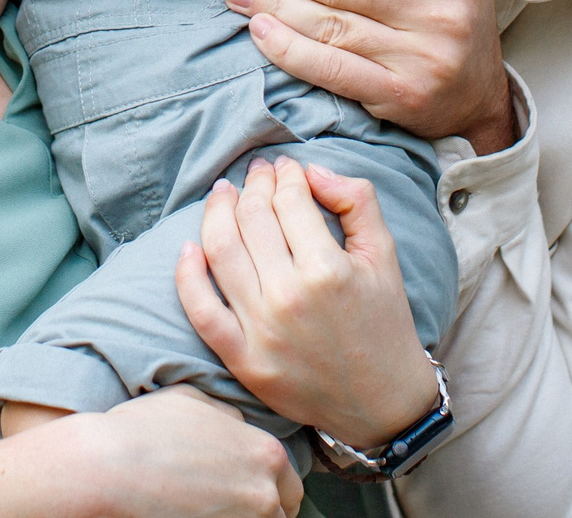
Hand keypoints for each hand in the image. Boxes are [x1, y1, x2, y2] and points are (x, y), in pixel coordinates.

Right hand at [20, 387, 301, 517]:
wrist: (108, 467)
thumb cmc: (143, 430)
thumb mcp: (191, 398)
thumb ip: (226, 414)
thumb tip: (235, 422)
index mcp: (266, 452)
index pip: (289, 484)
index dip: (268, 489)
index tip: (247, 493)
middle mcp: (266, 491)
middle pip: (281, 513)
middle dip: (261, 510)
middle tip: (229, 507)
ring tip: (208, 512)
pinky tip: (194, 516)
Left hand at [176, 158, 435, 450]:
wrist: (383, 403)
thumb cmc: (384, 323)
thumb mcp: (385, 255)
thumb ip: (356, 200)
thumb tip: (310, 170)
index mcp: (328, 270)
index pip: (289, 201)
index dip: (285, 176)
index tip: (285, 168)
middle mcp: (289, 297)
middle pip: (252, 219)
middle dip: (253, 185)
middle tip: (257, 173)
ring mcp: (261, 331)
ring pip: (221, 251)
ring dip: (217, 212)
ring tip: (224, 194)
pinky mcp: (243, 360)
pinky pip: (201, 310)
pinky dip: (187, 274)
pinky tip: (188, 247)